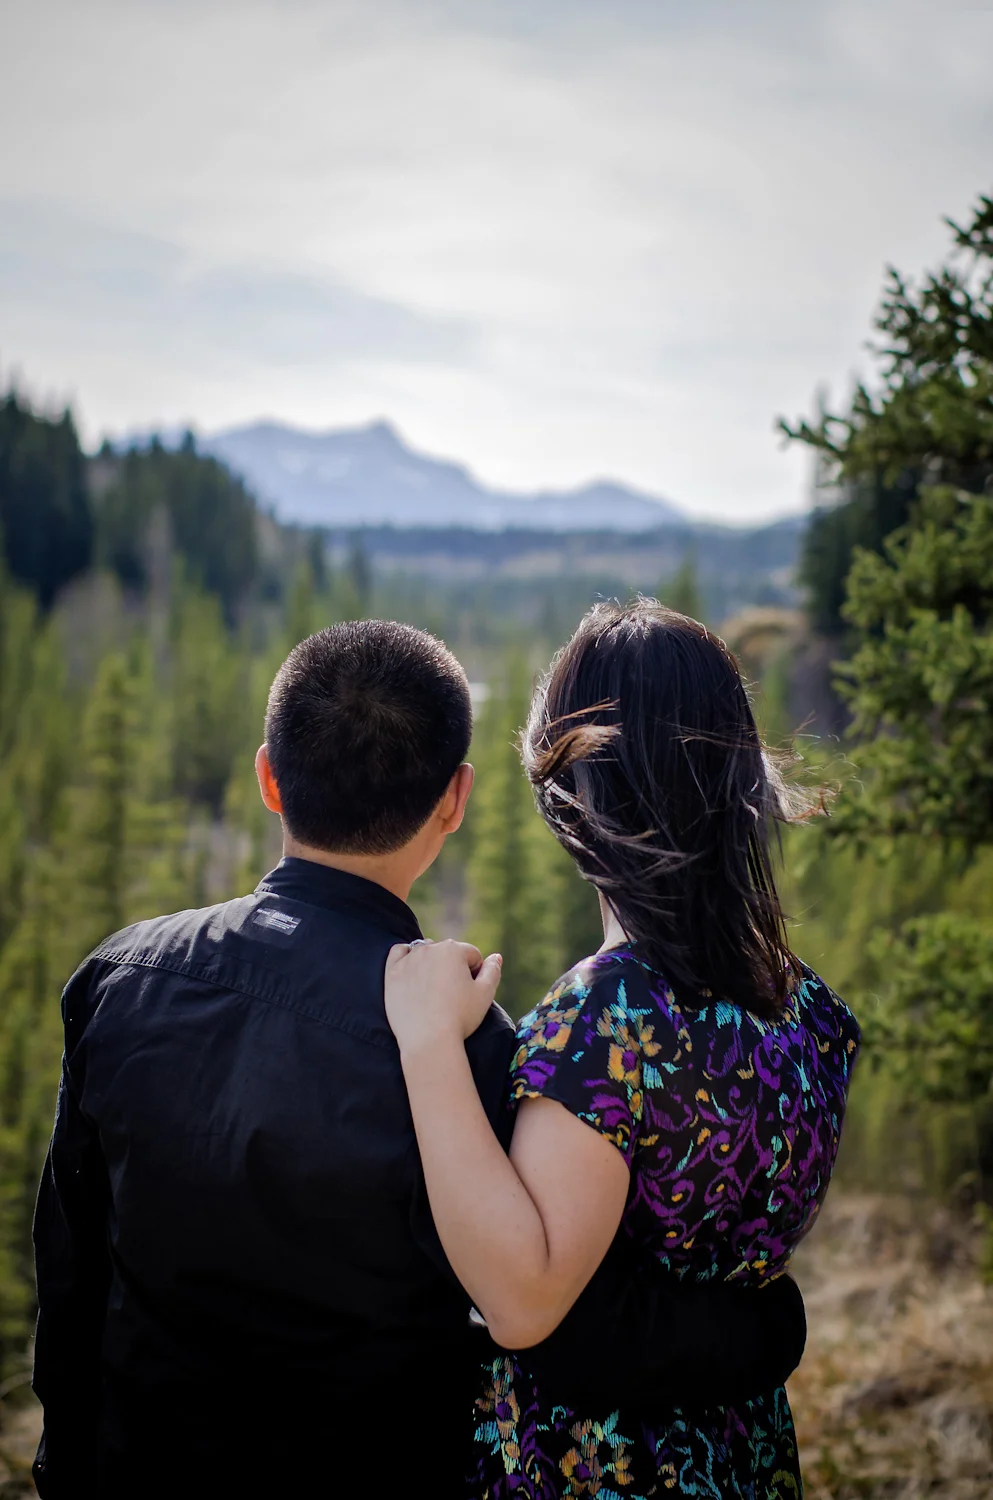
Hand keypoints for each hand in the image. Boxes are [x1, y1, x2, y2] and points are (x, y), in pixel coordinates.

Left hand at [384, 940, 502, 1054]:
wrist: (429, 1042)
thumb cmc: (460, 1018)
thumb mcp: (485, 994)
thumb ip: (492, 971)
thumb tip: (495, 957)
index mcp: (454, 950)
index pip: (471, 955)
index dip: (475, 974)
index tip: (470, 992)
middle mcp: (429, 948)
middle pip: (448, 952)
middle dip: (453, 967)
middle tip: (452, 994)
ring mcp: (408, 960)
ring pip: (424, 951)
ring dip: (431, 962)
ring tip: (433, 989)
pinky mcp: (392, 973)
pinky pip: (398, 953)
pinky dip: (406, 958)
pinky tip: (412, 972)